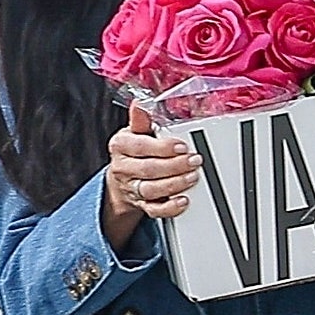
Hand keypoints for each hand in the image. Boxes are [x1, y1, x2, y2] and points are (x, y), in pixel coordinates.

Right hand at [103, 102, 200, 243]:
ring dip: (175, 184)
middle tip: (194, 160)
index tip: (181, 146)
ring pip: (152, 189)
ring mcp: (132, 188)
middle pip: (148, 169)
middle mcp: (124, 168)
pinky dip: (170, 207)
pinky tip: (183, 200)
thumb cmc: (132, 151)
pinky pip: (154, 210)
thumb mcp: (134, 131)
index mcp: (120, 145)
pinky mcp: (141, 204)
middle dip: (174, 166)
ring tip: (192, 176)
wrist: (122, 178)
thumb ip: (141, 120)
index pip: (140, 146)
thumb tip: (140, 103)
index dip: (162, 147)